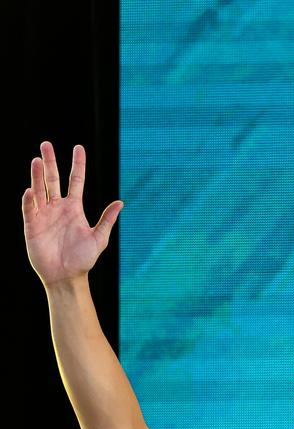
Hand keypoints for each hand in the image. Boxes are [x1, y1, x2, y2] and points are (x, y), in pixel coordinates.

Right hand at [22, 141, 122, 285]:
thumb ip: (107, 220)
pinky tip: (30, 190)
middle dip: (50, 162)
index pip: (76, 180)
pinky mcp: (32, 226)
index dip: (77, 164)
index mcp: (74, 209)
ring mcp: (44, 215)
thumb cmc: (83, 260)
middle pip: (53, 179)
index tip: (78, 148)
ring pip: (40, 190)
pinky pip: (29, 209)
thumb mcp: (98, 239)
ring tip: (36, 160)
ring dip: (37, 176)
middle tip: (46, 144)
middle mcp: (58, 208)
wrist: (66, 277)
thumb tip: (121, 202)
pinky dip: (29, 200)